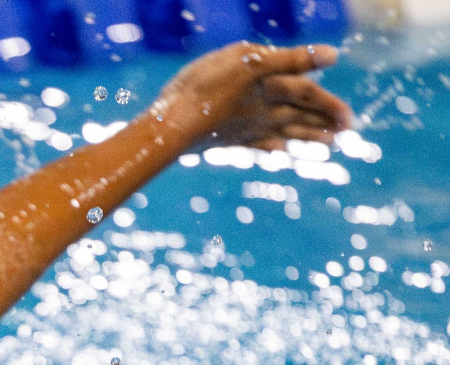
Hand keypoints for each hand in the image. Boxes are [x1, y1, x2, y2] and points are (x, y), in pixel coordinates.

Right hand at [155, 42, 354, 152]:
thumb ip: (292, 59)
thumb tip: (332, 56)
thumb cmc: (206, 87)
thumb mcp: (250, 60)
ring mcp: (246, 128)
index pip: (308, 95)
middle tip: (346, 131)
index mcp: (272, 91)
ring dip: (307, 137)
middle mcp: (263, 113)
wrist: (170, 123)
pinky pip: (256, 144)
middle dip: (323, 123)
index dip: (329, 103)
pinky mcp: (227, 138)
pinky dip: (272, 148)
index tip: (349, 117)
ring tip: (327, 144)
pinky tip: (281, 153)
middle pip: (299, 117)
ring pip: (284, 132)